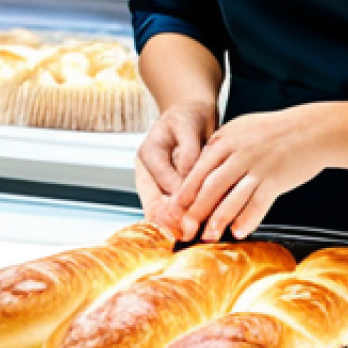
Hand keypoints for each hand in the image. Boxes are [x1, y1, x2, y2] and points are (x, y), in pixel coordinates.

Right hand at [135, 100, 217, 237]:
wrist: (191, 112)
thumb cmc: (189, 115)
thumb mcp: (189, 126)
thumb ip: (188, 153)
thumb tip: (189, 179)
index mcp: (148, 154)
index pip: (161, 184)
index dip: (177, 201)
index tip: (191, 215)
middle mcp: (148, 172)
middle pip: (153, 205)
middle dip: (172, 222)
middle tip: (191, 232)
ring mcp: (157, 183)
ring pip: (160, 213)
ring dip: (177, 225)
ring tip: (194, 235)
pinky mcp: (168, 190)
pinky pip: (172, 210)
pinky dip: (183, 219)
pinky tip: (198, 227)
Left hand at [169, 106, 326, 241]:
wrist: (311, 129)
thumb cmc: (276, 131)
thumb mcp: (242, 129)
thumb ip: (221, 147)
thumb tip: (200, 170)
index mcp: (227, 138)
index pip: (199, 168)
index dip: (185, 192)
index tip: (174, 210)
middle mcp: (240, 152)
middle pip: (210, 185)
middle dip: (195, 210)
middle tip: (185, 228)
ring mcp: (258, 165)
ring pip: (232, 197)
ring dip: (218, 219)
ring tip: (208, 235)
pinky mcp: (276, 179)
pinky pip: (258, 203)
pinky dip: (247, 219)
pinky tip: (238, 231)